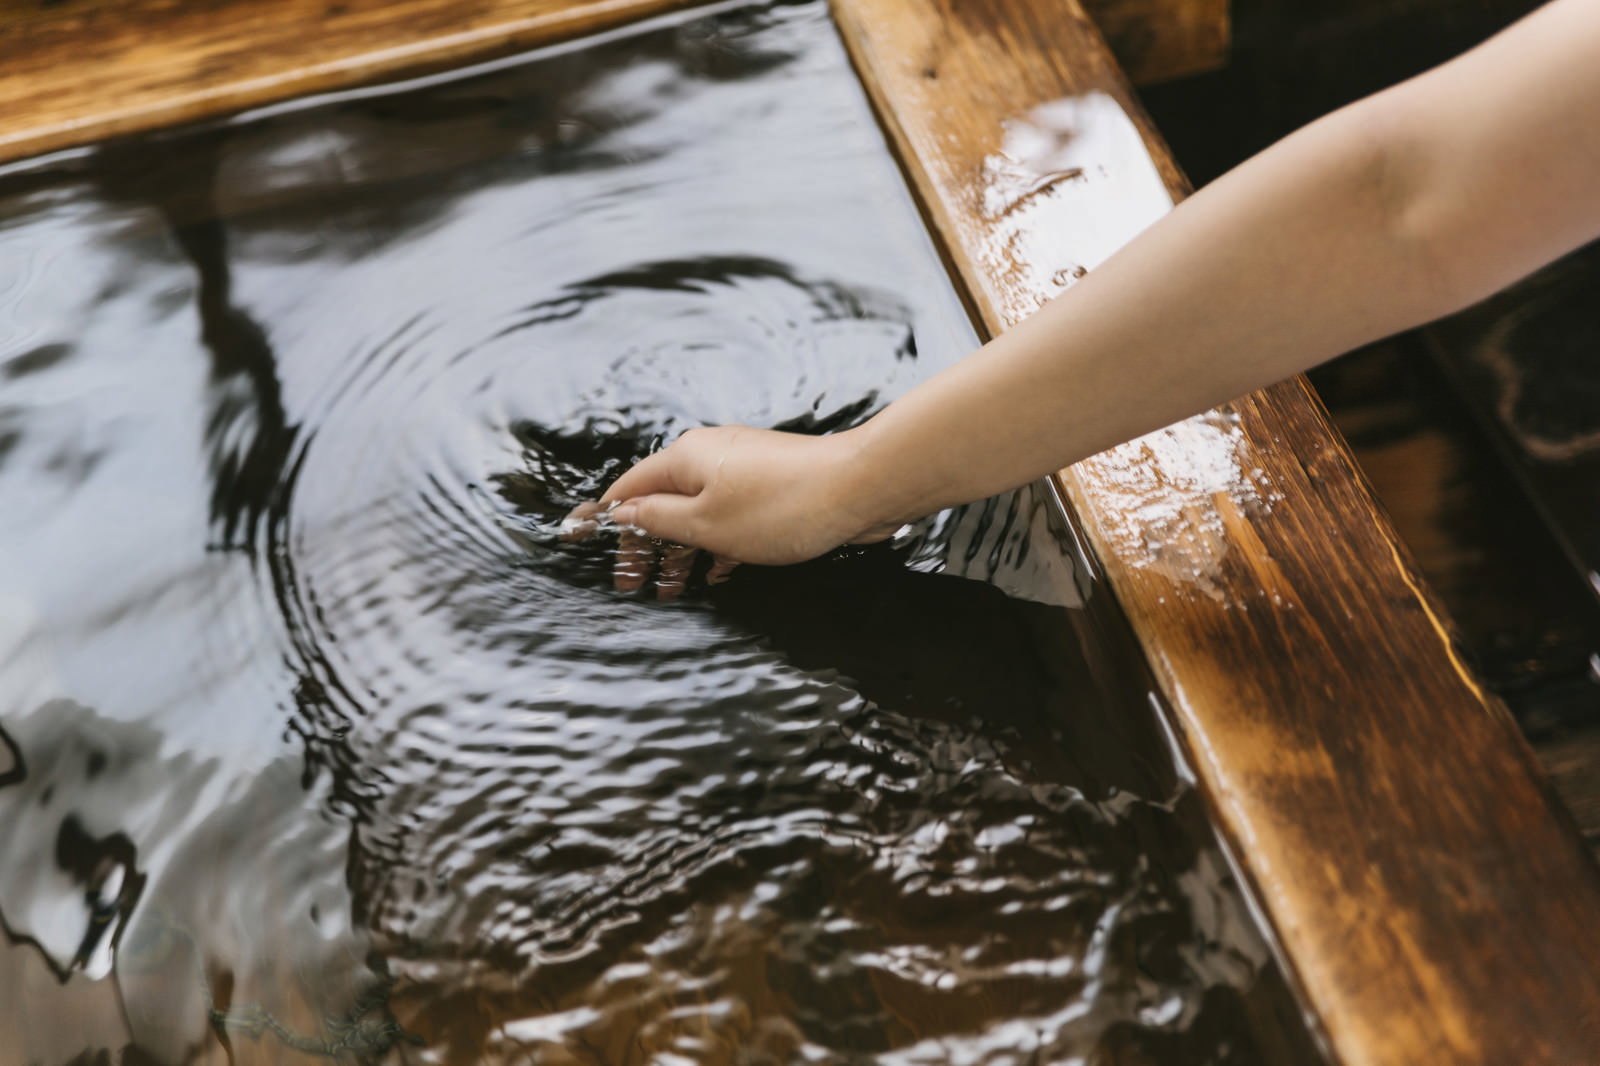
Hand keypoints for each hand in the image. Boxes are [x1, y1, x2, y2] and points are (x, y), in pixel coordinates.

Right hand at [566, 425, 904, 596]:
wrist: (859, 487)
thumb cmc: (784, 505)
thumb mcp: (707, 523)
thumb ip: (659, 518)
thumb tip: (624, 513)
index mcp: (685, 458)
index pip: (628, 487)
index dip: (606, 518)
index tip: (584, 541)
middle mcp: (710, 456)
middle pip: (662, 500)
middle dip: (645, 544)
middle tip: (631, 583)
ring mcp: (743, 469)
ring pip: (698, 511)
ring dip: (682, 550)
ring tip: (670, 589)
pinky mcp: (772, 485)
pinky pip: (730, 515)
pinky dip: (717, 543)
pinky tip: (717, 572)